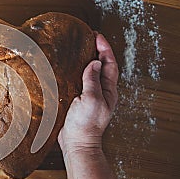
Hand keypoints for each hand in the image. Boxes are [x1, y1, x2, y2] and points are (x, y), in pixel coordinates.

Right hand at [58, 34, 118, 154]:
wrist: (77, 143)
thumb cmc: (86, 124)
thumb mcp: (91, 99)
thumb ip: (93, 80)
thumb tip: (94, 63)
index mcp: (108, 90)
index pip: (109, 63)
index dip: (104, 48)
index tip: (96, 36)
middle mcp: (101, 91)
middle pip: (102, 66)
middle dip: (98, 51)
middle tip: (89, 38)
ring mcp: (91, 96)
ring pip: (92, 73)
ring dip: (88, 60)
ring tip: (79, 49)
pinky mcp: (79, 101)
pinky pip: (81, 81)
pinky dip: (77, 71)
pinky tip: (69, 69)